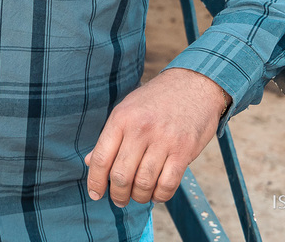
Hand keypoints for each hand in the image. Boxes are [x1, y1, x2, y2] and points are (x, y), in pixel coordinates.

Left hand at [84, 68, 228, 205]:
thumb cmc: (157, 100)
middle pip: (121, 175)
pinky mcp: (184, 151)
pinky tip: (156, 194)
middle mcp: (140, 129)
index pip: (101, 157)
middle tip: (119, 200)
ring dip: (139, 197)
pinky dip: (160, 196)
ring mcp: (163, 140)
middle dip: (117, 194)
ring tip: (138, 197)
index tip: (95, 193)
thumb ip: (110, 137)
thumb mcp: (127, 109)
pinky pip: (168, 184)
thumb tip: (90, 162)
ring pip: (144, 183)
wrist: (194, 85)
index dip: (95, 181)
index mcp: (121, 118)